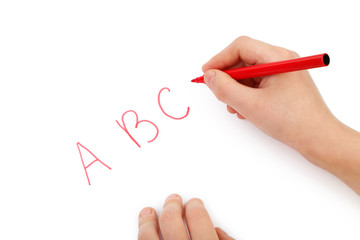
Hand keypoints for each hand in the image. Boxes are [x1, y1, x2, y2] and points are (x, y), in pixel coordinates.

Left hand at [138, 194, 233, 239]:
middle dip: (172, 207)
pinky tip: (141, 234)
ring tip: (147, 214)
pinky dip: (142, 238)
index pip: (198, 218)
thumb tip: (219, 233)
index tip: (194, 204)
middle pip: (171, 223)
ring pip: (148, 238)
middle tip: (172, 200)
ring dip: (147, 223)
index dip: (196, 207)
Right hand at [202, 36, 333, 153]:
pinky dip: (247, 95)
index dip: (220, 59)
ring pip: (250, 74)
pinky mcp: (284, 86)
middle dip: (228, 78)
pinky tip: (245, 110)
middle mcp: (282, 61)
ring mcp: (284, 74)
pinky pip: (259, 84)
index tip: (206, 74)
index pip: (241, 47)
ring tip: (234, 108)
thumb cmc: (292, 121)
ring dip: (237, 89)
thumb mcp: (250, 105)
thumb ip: (225, 89)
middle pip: (245, 60)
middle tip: (218, 93)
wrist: (319, 140)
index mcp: (278, 58)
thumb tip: (209, 77)